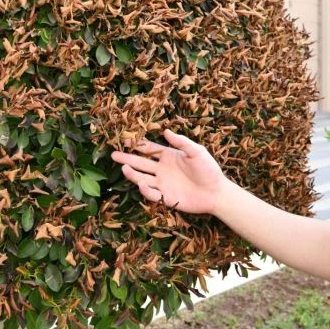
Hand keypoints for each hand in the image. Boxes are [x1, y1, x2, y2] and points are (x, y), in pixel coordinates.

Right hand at [110, 129, 228, 214]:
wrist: (216, 192)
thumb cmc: (209, 170)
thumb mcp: (197, 152)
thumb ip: (182, 142)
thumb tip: (165, 131)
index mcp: (169, 156)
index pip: (150, 149)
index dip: (138, 144)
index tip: (125, 139)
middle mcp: (163, 169)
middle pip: (141, 162)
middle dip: (127, 158)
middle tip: (113, 154)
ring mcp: (163, 183)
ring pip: (142, 177)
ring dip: (132, 173)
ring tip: (123, 168)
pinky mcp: (165, 197)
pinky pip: (151, 193)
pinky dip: (145, 189)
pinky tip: (141, 182)